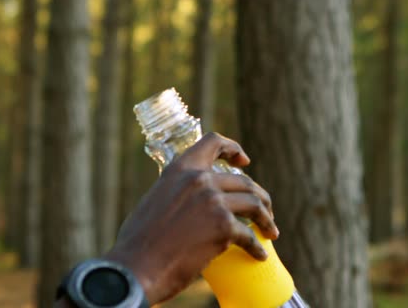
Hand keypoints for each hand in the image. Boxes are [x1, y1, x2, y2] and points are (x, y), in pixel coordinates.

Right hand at [104, 132, 278, 304]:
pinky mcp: (222, 227)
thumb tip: (188, 202)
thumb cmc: (139, 240)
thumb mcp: (155, 199)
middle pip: (244, 181)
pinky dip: (257, 248)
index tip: (244, 162)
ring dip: (266, 218)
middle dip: (260, 197)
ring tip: (270, 231)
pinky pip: (249, 236)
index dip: (234, 149)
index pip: (213, 142)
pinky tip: (259, 255)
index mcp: (180, 168)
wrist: (136, 266)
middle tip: (264, 212)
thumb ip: (177, 192)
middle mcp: (199, 179)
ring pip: (254, 204)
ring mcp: (213, 201)